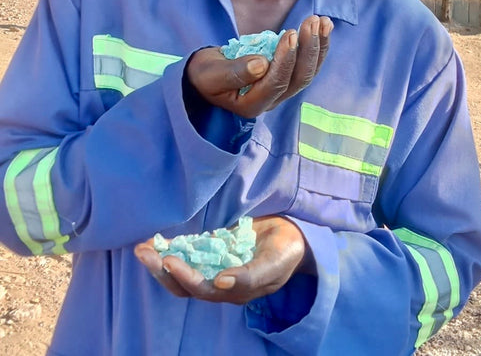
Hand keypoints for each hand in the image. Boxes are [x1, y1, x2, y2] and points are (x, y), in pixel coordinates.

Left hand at [134, 216, 307, 304]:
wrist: (293, 235)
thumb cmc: (286, 250)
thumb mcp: (275, 261)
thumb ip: (251, 275)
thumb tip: (220, 283)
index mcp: (235, 291)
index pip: (203, 290)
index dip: (185, 277)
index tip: (170, 260)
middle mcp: (220, 283)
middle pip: (184, 285)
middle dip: (162, 270)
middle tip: (143, 252)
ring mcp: (214, 267)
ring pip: (181, 271)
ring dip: (159, 261)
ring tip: (141, 248)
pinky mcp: (212, 252)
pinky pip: (187, 254)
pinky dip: (170, 248)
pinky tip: (154, 241)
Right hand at [187, 15, 332, 117]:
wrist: (206, 76)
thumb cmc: (206, 75)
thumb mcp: (212, 74)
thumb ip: (234, 72)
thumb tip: (261, 64)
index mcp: (252, 104)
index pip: (276, 83)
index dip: (285, 59)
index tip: (289, 33)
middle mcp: (272, 101)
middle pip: (298, 78)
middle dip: (308, 49)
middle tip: (312, 21)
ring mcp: (281, 90)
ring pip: (308, 72)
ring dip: (318, 46)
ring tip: (322, 21)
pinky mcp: (286, 78)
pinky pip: (307, 64)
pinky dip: (317, 46)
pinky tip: (324, 27)